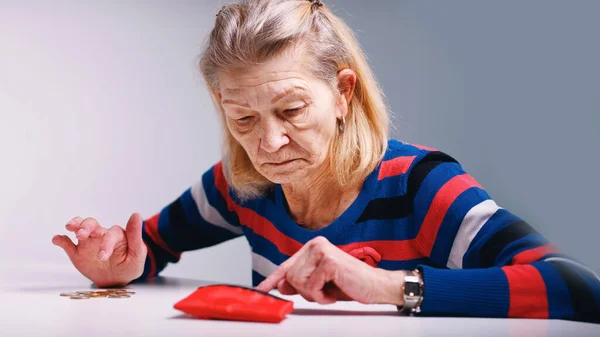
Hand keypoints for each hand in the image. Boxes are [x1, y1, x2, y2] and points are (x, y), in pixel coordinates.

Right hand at [51, 213, 146, 287]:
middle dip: (86, 226)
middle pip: (92, 224)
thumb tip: (136, 214)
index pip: (110, 234)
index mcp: (116, 235)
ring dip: (75, 226)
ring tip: (69, 228)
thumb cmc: (130, 264)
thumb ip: (135, 235)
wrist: (118, 279)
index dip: (105, 244)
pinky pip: (67, 244)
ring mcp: (88, 243)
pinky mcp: (78, 252)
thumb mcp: (137, 252)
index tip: (102, 257)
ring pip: (79, 229)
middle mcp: (101, 235)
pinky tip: (56, 239)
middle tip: (81, 234)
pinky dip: (61, 240)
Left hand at [256, 236, 405, 305]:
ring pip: (297, 281)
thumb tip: (280, 284)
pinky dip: (321, 296)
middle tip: (322, 292)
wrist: (375, 286)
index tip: (261, 289)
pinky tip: (333, 293)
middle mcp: (316, 245)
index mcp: (313, 247)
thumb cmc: (350, 283)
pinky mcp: (329, 262)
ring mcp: (322, 251)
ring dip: (313, 294)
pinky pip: (311, 287)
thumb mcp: (320, 284)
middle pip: (290, 276)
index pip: (287, 265)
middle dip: (304, 291)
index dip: (273, 279)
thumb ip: (301, 281)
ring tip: (329, 291)